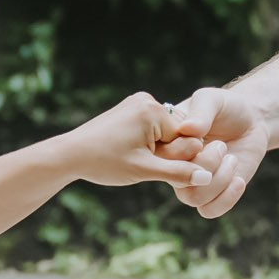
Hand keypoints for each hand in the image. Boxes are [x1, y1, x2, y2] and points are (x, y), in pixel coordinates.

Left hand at [57, 92, 214, 189]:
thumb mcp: (144, 170)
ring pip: (165, 133)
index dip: (174, 158)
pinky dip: (147, 144)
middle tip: (137, 161)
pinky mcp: (130, 109)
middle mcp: (148, 100)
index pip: (187, 138)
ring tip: (130, 157)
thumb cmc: (104, 162)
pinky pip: (153, 129)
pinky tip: (128, 151)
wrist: (69, 154)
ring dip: (156, 150)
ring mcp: (138, 102)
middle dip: (164, 153)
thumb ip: (179, 173)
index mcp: (154, 110)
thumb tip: (208, 178)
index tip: (150, 165)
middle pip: (177, 134)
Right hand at [165, 87, 268, 218]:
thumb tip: (188, 129)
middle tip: (221, 145)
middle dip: (205, 164)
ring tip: (231, 158)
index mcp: (166, 143)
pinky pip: (209, 210)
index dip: (182, 152)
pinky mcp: (213, 194)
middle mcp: (175, 165)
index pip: (161, 158)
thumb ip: (201, 111)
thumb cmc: (225, 107)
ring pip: (193, 198)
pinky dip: (226, 198)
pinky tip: (239, 179)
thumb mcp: (212, 99)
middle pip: (176, 181)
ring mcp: (192, 182)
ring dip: (219, 179)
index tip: (202, 136)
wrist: (250, 121)